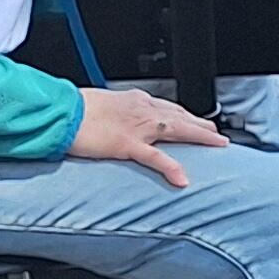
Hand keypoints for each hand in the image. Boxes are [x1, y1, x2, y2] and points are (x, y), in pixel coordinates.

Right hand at [70, 88, 223, 187]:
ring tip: (218, 145)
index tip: (198, 121)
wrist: (60, 112)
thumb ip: (117, 113)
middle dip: (202, 125)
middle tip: (218, 134)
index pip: (168, 107)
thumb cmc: (75, 109)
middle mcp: (141, 110)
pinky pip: (153, 157)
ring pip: (177, 130)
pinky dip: (170, 167)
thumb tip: (121, 120)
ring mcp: (136, 127)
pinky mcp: (126, 144)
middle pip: (180, 116)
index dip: (186, 115)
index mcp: (135, 100)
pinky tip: (182, 178)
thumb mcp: (102, 105)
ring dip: (200, 137)